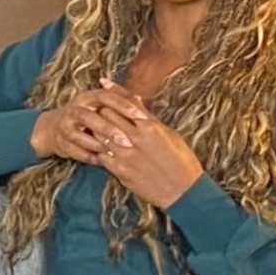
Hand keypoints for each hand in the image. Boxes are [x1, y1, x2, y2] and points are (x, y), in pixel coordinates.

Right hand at [30, 81, 143, 165]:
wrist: (54, 127)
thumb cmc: (88, 115)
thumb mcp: (101, 105)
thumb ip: (120, 102)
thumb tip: (140, 98)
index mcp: (88, 97)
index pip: (106, 97)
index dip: (123, 105)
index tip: (141, 116)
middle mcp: (74, 109)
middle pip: (90, 117)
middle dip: (109, 130)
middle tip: (128, 142)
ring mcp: (64, 126)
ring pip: (79, 135)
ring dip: (97, 145)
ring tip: (114, 154)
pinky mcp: (60, 142)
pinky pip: (74, 151)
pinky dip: (88, 157)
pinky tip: (103, 162)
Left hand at [82, 84, 204, 208]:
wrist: (183, 191)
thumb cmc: (181, 160)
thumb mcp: (169, 134)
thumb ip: (149, 118)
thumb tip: (136, 100)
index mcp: (150, 127)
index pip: (124, 103)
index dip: (112, 92)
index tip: (102, 83)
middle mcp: (136, 138)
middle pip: (108, 114)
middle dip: (101, 109)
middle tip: (96, 107)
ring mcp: (126, 155)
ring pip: (100, 134)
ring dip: (96, 129)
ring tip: (92, 125)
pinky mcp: (121, 172)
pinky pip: (101, 155)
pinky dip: (98, 149)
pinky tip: (97, 147)